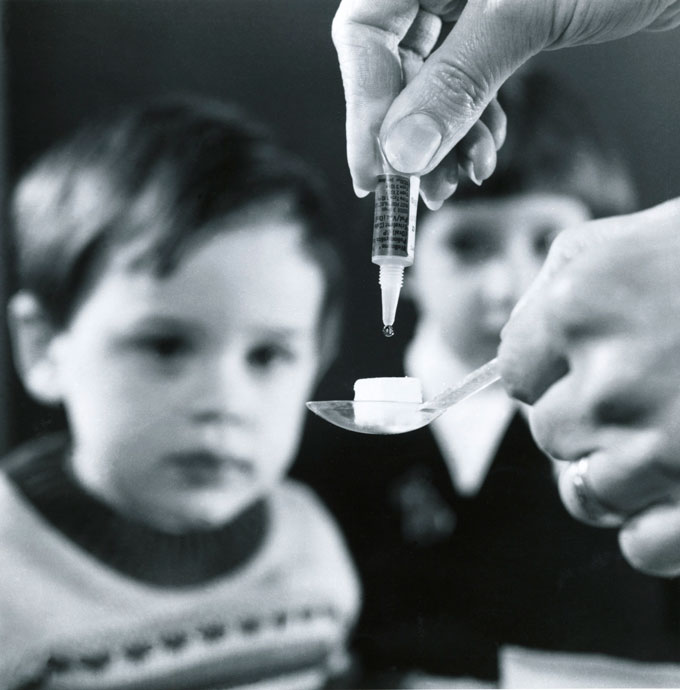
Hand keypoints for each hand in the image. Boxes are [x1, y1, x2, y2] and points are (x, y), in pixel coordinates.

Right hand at [333, 0, 679, 207]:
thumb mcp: (530, 12)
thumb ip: (460, 78)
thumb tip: (402, 153)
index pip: (363, 31)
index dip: (363, 107)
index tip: (374, 173)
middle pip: (392, 63)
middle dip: (408, 135)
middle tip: (420, 190)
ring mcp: (469, 1)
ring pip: (429, 82)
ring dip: (443, 141)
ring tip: (463, 178)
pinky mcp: (501, 27)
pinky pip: (467, 83)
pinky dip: (473, 126)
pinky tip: (485, 153)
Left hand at [498, 197, 679, 576]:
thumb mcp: (643, 234)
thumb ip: (564, 277)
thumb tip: (519, 335)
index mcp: (581, 306)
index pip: (515, 373)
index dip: (546, 374)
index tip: (576, 369)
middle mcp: (611, 382)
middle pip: (550, 435)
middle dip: (584, 420)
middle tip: (639, 397)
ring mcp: (662, 452)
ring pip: (585, 494)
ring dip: (616, 474)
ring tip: (664, 440)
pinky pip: (641, 546)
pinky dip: (655, 527)